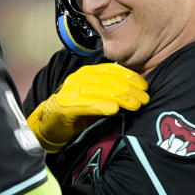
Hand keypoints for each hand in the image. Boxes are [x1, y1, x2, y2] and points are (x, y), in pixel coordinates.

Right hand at [27, 63, 148, 152]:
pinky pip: (87, 105)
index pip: (112, 70)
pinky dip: (101, 106)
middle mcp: (80, 78)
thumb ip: (110, 92)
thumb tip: (135, 93)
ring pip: (101, 91)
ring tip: (135, 105)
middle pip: (109, 81)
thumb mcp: (95, 98)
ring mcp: (72, 91)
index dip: (130, 77)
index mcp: (87, 73)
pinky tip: (114, 109)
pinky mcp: (66, 106)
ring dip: (121, 99)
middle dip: (130, 90)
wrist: (49, 124)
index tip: (144, 86)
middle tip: (144, 99)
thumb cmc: (76, 112)